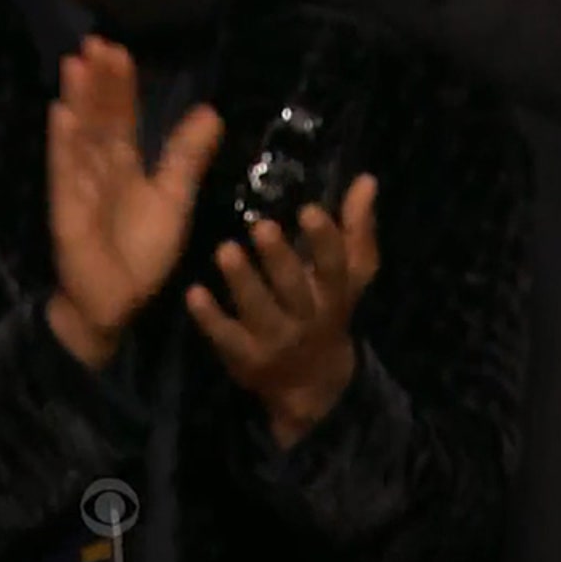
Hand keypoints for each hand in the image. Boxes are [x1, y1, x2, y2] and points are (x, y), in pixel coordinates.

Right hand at [46, 38, 223, 369]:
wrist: (117, 302)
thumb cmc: (142, 251)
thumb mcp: (174, 197)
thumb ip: (188, 156)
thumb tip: (211, 111)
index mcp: (125, 165)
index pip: (122, 117)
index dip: (120, 86)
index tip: (119, 50)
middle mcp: (98, 169)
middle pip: (99, 118)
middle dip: (97, 82)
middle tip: (96, 42)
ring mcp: (79, 186)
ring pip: (79, 136)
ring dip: (77, 100)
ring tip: (76, 64)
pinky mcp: (66, 209)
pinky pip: (65, 171)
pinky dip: (64, 142)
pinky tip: (61, 114)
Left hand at [188, 176, 380, 448]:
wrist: (311, 381)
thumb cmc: (329, 310)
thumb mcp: (352, 275)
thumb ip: (357, 228)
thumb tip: (366, 179)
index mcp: (335, 295)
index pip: (334, 266)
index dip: (324, 239)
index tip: (308, 209)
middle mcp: (308, 318)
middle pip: (294, 288)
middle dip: (278, 259)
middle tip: (261, 226)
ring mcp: (275, 340)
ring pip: (258, 310)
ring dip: (242, 281)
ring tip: (224, 249)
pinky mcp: (245, 358)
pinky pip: (226, 337)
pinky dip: (210, 317)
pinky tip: (194, 292)